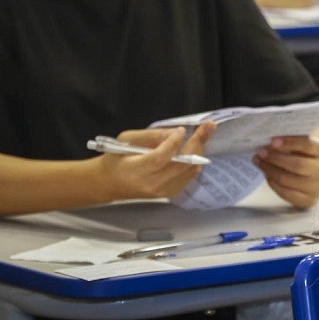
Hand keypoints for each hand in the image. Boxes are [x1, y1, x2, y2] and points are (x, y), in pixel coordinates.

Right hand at [95, 124, 214, 201]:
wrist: (110, 183)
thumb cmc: (116, 158)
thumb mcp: (126, 140)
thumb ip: (150, 136)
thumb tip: (174, 133)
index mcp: (137, 170)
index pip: (161, 158)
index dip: (174, 143)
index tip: (183, 129)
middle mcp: (152, 184)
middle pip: (181, 164)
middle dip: (197, 143)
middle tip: (208, 126)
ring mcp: (163, 191)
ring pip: (190, 171)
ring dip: (199, 151)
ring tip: (203, 134)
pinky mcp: (169, 193)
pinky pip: (189, 177)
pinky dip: (195, 161)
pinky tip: (195, 149)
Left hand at [254, 135, 318, 207]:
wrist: (313, 176)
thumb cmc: (303, 156)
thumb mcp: (301, 146)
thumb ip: (290, 142)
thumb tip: (270, 142)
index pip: (308, 146)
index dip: (290, 143)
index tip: (272, 141)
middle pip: (297, 165)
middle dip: (275, 158)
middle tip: (260, 152)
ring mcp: (317, 187)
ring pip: (288, 180)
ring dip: (269, 170)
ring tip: (258, 161)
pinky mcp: (308, 200)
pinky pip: (285, 193)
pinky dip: (273, 183)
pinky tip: (266, 175)